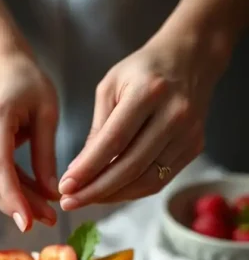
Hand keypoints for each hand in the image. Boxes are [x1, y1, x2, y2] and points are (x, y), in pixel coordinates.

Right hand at [0, 50, 58, 230]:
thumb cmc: (28, 84)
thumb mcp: (47, 113)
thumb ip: (47, 155)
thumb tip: (52, 194)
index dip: (14, 199)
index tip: (29, 222)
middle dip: (21, 206)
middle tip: (51, 219)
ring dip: (17, 203)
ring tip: (46, 209)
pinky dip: (11, 192)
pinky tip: (32, 194)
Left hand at [59, 25, 227, 207]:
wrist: (191, 57)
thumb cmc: (143, 70)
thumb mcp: (110, 86)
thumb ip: (98, 129)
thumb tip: (80, 171)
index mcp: (149, 92)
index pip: (114, 141)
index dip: (88, 168)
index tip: (65, 186)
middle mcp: (173, 114)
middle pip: (131, 166)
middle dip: (96, 190)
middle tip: (70, 202)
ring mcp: (188, 134)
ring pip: (147, 180)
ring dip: (113, 196)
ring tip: (86, 199)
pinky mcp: (194, 147)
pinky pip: (160, 180)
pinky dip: (132, 191)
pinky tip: (111, 192)